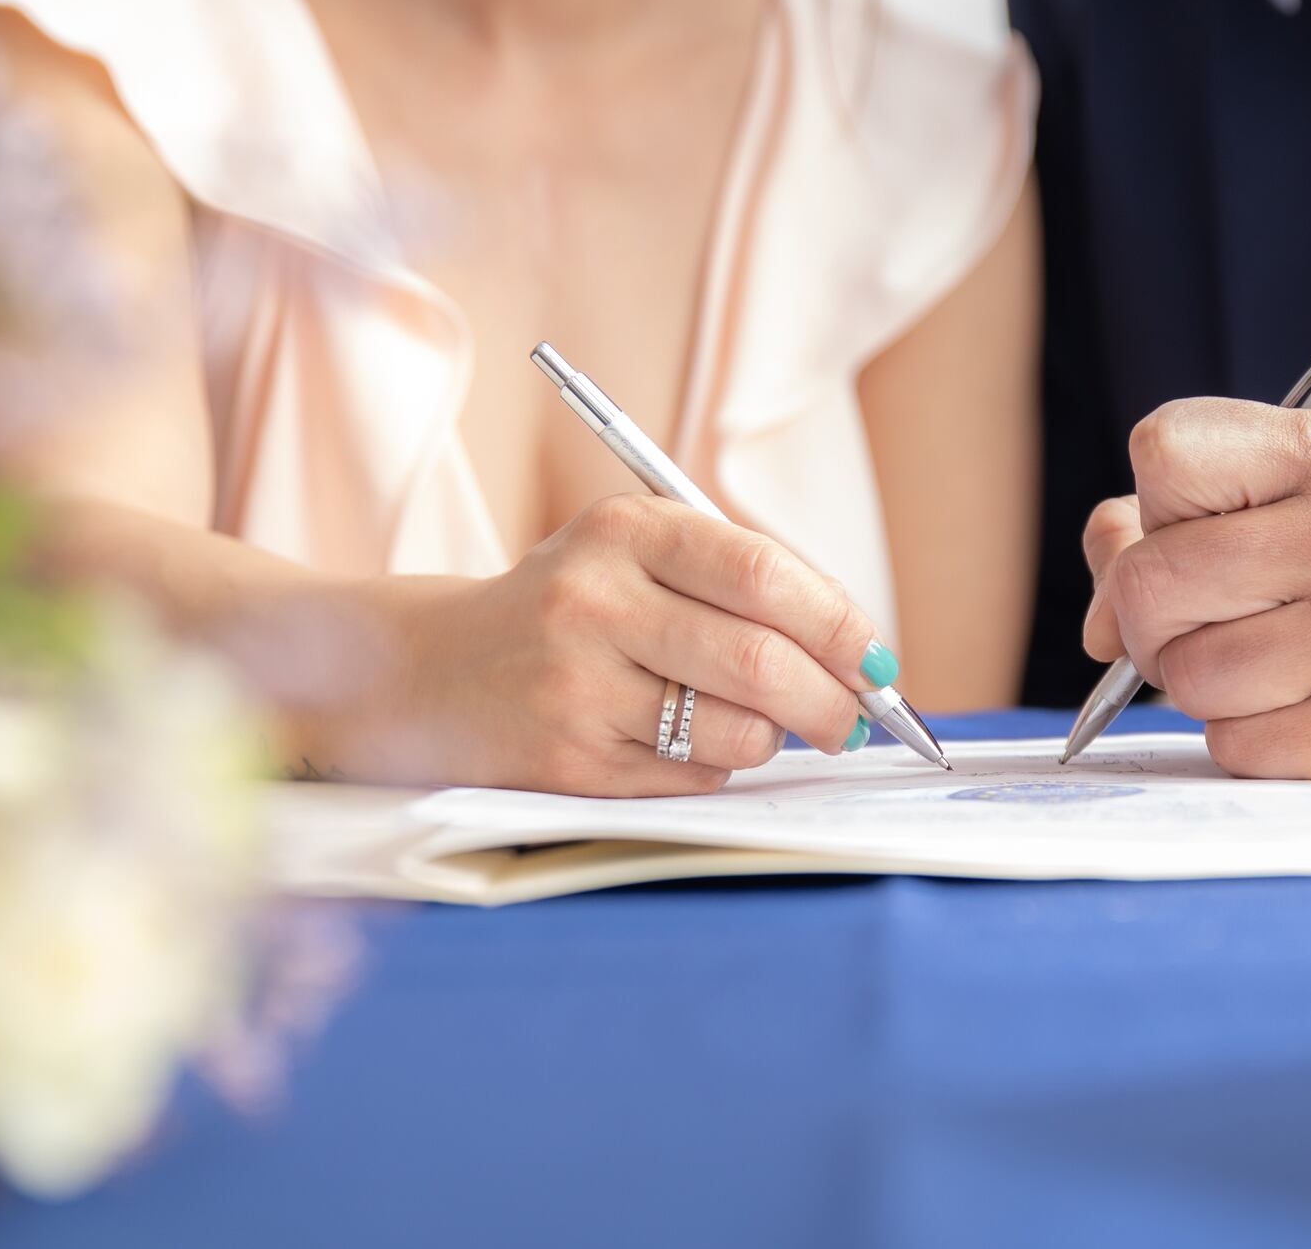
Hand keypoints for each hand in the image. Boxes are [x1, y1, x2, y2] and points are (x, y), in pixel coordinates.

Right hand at [365, 494, 889, 795]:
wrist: (432, 670)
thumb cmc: (572, 610)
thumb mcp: (641, 557)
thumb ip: (746, 587)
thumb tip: (865, 658)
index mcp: (627, 530)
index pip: (765, 576)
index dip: (840, 625)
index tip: (878, 660)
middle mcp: (594, 600)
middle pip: (762, 663)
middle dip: (832, 703)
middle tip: (852, 720)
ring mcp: (575, 686)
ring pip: (737, 733)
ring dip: (770, 740)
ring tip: (750, 725)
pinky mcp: (565, 763)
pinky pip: (692, 780)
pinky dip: (715, 769)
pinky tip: (680, 744)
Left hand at [1081, 399, 1310, 777]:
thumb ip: (1188, 518)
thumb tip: (1095, 616)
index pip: (1164, 452)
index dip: (1154, 504)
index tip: (1201, 529)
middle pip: (1151, 581)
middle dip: (1150, 614)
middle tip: (1203, 621)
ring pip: (1189, 674)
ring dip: (1199, 683)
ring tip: (1265, 666)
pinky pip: (1239, 746)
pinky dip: (1246, 738)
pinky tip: (1301, 710)